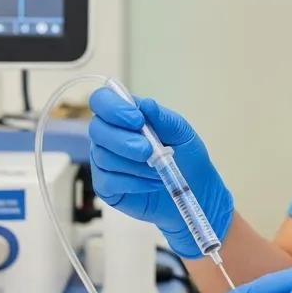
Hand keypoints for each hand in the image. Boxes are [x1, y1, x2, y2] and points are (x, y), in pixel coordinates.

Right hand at [88, 88, 233, 258]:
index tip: (138, 120)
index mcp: (124, 116)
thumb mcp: (181, 133)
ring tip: (160, 169)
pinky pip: (109, 181)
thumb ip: (162, 118)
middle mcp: (109, 136)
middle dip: (124, 141)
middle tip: (149, 151)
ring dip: (135, 165)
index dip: (113, 108)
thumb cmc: (187, 157)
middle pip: (97, 130)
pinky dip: (134, 182)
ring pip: (104, 157)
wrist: (194, 192)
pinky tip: (152, 183)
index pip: (102, 101)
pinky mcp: (105, 186)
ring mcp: (104, 161)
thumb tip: (145, 104)